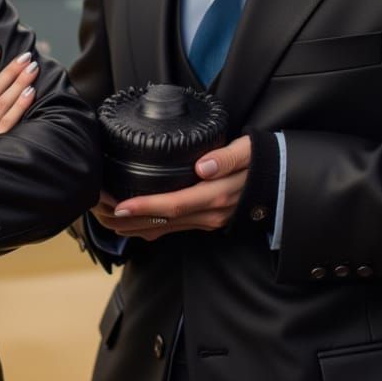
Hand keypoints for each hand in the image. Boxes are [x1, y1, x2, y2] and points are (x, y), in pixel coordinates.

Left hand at [94, 135, 252, 240]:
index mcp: (216, 196)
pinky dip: (148, 227)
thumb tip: (204, 165)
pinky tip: (130, 224)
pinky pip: (172, 229)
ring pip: (164, 228)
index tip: (120, 204)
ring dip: (133, 226)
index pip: (173, 204)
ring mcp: (208, 221)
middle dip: (128, 219)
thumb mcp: (250, 151)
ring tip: (104, 217)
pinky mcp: (206, 221)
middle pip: (162, 221)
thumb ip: (228, 158)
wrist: (282, 180)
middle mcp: (209, 214)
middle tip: (99, 209)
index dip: (145, 206)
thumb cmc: (263, 161)